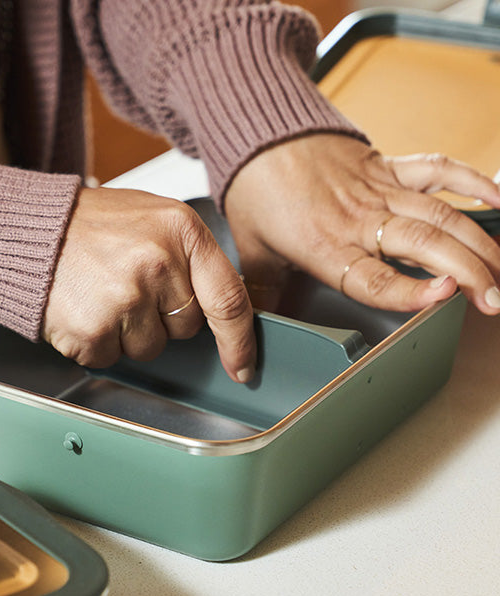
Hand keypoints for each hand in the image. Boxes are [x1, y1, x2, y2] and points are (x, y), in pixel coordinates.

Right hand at [43, 187, 255, 382]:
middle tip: (130, 286)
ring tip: (103, 294)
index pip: (229, 298)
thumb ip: (191, 257)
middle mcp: (158, 262)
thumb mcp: (155, 219)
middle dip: (164, 318)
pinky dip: (99, 341)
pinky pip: (112, 356)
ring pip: (150, 347)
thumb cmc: (92, 225)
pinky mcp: (94, 328)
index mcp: (182, 231)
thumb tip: (222, 306)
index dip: (239, 340)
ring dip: (129, 332)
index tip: (242, 364)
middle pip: (186, 327)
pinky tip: (85, 308)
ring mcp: (126, 297)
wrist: (30, 229)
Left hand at [225, 134, 499, 314]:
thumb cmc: (255, 190)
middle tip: (495, 300)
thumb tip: (249, 333)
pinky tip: (499, 198)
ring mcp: (377, 189)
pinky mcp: (386, 165)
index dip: (413, 292)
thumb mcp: (253, 251)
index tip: (449, 297)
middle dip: (470, 273)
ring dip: (478, 241)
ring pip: (440, 214)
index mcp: (325, 246)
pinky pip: (437, 168)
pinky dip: (472, 179)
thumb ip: (263, 294)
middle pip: (425, 246)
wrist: (257, 134)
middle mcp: (358, 219)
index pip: (375, 278)